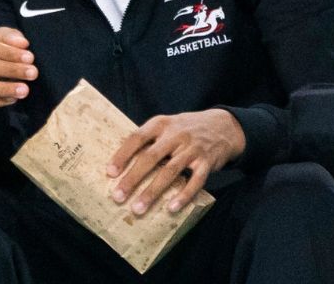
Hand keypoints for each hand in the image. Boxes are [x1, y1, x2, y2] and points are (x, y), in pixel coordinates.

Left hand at [107, 109, 245, 215]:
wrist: (223, 126)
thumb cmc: (185, 129)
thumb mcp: (166, 125)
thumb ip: (147, 139)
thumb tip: (120, 161)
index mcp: (160, 124)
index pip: (136, 138)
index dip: (122, 155)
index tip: (110, 173)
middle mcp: (175, 135)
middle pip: (150, 157)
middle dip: (132, 178)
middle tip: (118, 196)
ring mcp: (192, 149)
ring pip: (170, 172)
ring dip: (152, 192)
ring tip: (138, 208)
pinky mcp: (207, 162)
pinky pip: (195, 181)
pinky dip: (183, 196)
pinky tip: (171, 208)